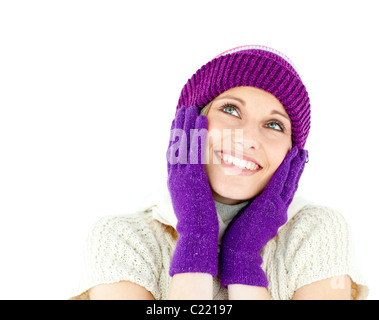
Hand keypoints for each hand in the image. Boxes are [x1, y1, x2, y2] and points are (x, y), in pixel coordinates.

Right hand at [167, 105, 218, 276]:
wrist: (197, 236)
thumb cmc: (199, 222)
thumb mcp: (193, 201)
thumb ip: (193, 188)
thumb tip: (197, 182)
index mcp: (176, 182)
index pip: (174, 154)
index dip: (176, 137)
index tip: (178, 123)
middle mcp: (175, 176)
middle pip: (175, 145)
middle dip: (178, 126)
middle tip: (182, 109)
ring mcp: (181, 175)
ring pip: (182, 144)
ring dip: (186, 124)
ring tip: (190, 108)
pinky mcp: (190, 177)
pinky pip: (193, 149)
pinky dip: (196, 133)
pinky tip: (201, 119)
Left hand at [219, 147, 307, 286]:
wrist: (240, 253)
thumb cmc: (241, 239)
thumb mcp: (253, 222)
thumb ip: (257, 212)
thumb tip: (255, 205)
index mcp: (275, 213)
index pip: (285, 191)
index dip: (291, 176)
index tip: (294, 164)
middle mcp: (279, 209)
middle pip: (291, 184)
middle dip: (297, 167)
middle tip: (303, 153)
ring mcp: (276, 207)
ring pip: (288, 181)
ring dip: (294, 164)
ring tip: (299, 151)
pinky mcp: (269, 205)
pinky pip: (279, 182)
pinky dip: (285, 169)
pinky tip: (289, 157)